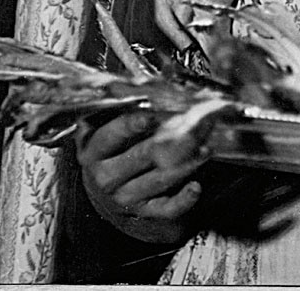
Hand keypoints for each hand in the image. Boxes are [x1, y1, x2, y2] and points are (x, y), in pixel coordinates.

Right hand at [75, 111, 209, 243]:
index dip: (130, 125)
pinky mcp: (142, 212)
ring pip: (159, 179)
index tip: (150, 117)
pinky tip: (196, 187)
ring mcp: (124, 197)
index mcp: (93, 153)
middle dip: (173, 138)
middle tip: (196, 124)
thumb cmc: (109, 153)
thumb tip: (141, 88)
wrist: (102, 195)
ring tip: (206, 149)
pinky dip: (182, 200)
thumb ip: (117, 113)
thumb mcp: (103, 134)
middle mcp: (106, 177)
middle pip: (143, 155)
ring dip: (186, 164)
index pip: (110, 137)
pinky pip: (165, 209)